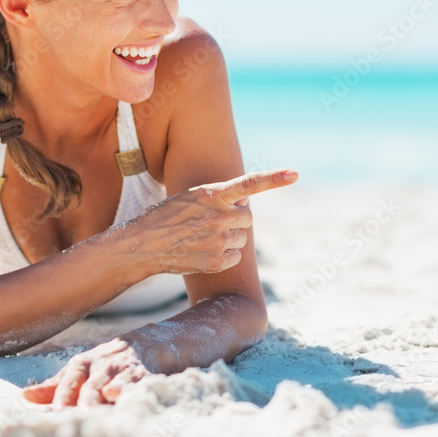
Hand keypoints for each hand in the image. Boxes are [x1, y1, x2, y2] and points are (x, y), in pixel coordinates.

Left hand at [21, 337, 153, 406]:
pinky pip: (135, 381)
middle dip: (83, 398)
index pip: (70, 380)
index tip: (55, 412)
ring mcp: (122, 368)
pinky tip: (118, 394)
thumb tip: (25, 397)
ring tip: (94, 408)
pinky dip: (126, 387)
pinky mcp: (142, 374)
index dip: (63, 395)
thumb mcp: (79, 370)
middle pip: (90, 383)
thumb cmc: (104, 363)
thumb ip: (54, 386)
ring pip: (110, 381)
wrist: (146, 343)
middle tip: (75, 415)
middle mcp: (102, 364)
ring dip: (102, 394)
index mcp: (83, 364)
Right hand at [127, 168, 297, 275]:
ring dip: (229, 237)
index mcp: (212, 194)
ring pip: (242, 238)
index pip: (249, 184)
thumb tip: (244, 202)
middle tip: (211, 222)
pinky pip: (235, 257)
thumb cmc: (167, 216)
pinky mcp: (217, 261)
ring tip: (202, 237)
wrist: (142, 245)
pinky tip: (202, 251)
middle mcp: (219, 216)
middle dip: (235, 220)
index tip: (295, 174)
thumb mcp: (191, 196)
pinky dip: (223, 256)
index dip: (274, 179)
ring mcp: (219, 240)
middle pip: (247, 218)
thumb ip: (219, 197)